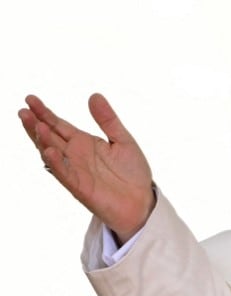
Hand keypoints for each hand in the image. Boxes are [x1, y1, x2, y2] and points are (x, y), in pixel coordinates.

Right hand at [19, 93, 154, 242]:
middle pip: (49, 137)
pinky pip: (64, 173)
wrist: (142, 200)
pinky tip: (49, 151)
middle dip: (35, 124)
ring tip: (36, 125)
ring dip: (43, 141)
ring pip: (52, 153)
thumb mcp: (123, 140)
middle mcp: (75, 155)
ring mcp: (75, 170)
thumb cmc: (132, 172)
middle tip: (23, 110)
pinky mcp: (80, 187)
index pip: (58, 124)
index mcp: (84, 142)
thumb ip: (108, 120)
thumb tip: (94, 95)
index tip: (30, 99)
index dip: (44, 112)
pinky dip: (56, 162)